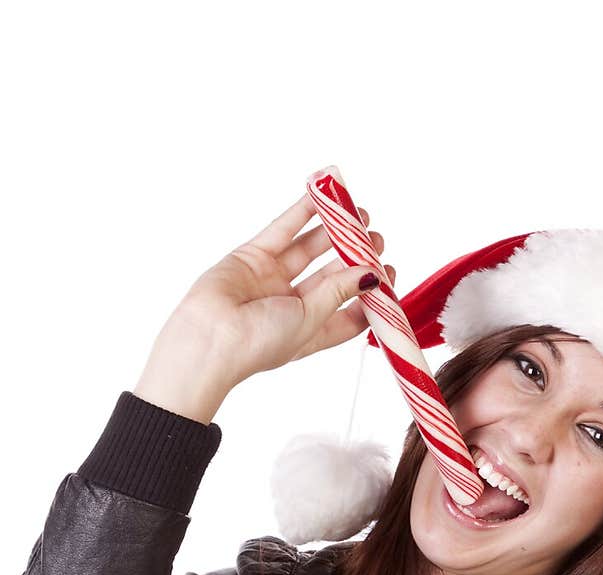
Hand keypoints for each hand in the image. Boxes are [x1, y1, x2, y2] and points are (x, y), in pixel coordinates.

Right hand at [135, 188, 396, 415]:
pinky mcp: (253, 257)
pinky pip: (283, 230)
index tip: (388, 274)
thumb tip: (371, 273)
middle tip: (376, 238)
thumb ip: (339, 291)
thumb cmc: (259, 345)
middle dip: (355, 255)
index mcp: (310, 331)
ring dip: (334, 230)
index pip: (348, 311)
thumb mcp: (311, 319)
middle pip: (332, 275)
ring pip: (309, 248)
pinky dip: (302, 212)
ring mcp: (272, 279)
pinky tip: (323, 197)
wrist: (210, 340)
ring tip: (359, 214)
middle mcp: (292, 305)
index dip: (370, 293)